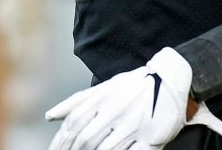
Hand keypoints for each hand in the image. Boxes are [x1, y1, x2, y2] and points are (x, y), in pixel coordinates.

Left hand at [45, 48, 192, 149]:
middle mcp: (116, 111)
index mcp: (103, 98)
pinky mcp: (151, 138)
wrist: (170, 79)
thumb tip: (51, 116)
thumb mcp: (105, 88)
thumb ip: (76, 101)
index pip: (74, 124)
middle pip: (86, 139)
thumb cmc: (134, 85)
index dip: (61, 142)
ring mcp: (134, 125)